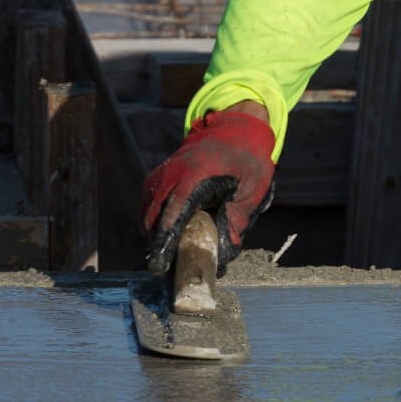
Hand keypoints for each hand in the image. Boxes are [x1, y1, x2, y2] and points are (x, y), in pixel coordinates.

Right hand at [139, 102, 274, 275]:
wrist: (233, 130)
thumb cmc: (246, 161)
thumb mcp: (252, 190)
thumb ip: (237, 221)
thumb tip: (222, 257)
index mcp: (197, 175)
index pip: (174, 212)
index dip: (165, 240)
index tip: (159, 264)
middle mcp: (172, 173)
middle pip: (154, 216)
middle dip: (156, 244)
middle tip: (165, 271)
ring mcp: (161, 174)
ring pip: (147, 213)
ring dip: (154, 236)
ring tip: (166, 258)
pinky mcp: (157, 178)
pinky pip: (148, 205)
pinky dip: (152, 224)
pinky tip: (165, 239)